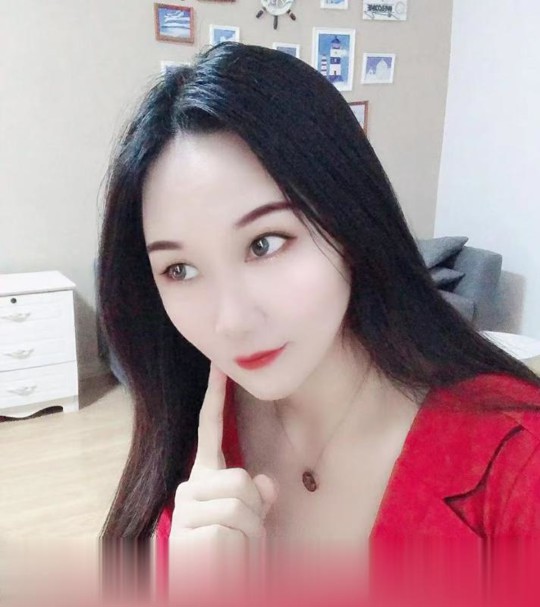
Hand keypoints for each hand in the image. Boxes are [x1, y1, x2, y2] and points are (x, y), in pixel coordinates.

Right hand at [169, 361, 277, 553]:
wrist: (212, 589)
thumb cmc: (230, 558)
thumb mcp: (252, 522)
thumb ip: (257, 494)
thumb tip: (263, 481)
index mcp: (204, 479)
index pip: (210, 429)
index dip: (214, 396)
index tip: (217, 365)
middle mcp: (190, 486)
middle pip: (241, 477)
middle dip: (254, 509)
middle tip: (240, 537)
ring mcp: (187, 503)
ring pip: (242, 494)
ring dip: (250, 526)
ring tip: (233, 546)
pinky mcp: (190, 521)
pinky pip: (236, 517)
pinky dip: (243, 540)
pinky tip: (225, 553)